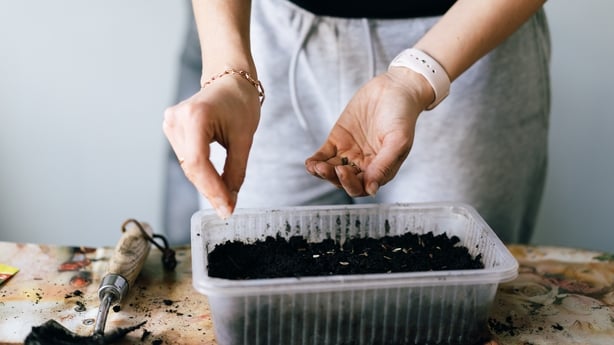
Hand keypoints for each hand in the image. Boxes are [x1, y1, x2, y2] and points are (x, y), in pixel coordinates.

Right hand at [162, 74, 260, 218]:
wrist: (230, 79)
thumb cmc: (240, 102)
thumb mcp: (244, 138)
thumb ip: (236, 170)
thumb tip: (230, 199)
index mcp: (195, 116)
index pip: (199, 162)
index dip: (212, 189)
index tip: (227, 208)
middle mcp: (177, 119)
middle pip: (192, 167)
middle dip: (211, 191)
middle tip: (228, 210)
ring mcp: (171, 123)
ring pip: (188, 167)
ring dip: (206, 185)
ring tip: (225, 200)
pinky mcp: (172, 128)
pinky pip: (186, 159)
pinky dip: (201, 174)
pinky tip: (214, 186)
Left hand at [305, 67, 432, 196]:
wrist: (394, 89)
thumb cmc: (402, 115)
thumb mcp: (397, 141)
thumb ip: (384, 166)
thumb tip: (371, 189)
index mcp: (380, 169)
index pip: (361, 187)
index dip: (349, 184)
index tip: (343, 171)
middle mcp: (364, 164)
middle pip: (343, 181)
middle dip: (332, 177)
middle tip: (325, 169)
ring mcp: (350, 152)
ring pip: (332, 170)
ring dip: (321, 172)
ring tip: (315, 167)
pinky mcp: (338, 139)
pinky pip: (324, 155)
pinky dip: (316, 161)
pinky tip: (310, 163)